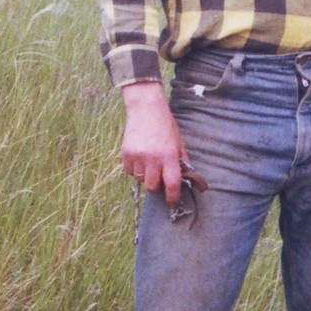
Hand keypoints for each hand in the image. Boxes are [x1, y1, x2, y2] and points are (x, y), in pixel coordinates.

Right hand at [120, 83, 186, 204]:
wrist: (146, 109)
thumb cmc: (165, 125)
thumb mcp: (179, 142)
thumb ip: (181, 161)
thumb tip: (185, 178)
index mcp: (169, 156)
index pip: (172, 184)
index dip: (173, 197)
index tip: (172, 201)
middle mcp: (153, 158)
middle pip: (152, 187)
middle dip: (157, 187)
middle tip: (159, 179)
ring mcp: (138, 156)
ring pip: (140, 180)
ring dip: (145, 177)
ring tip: (149, 164)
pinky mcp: (126, 153)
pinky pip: (129, 171)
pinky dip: (134, 169)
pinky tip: (139, 158)